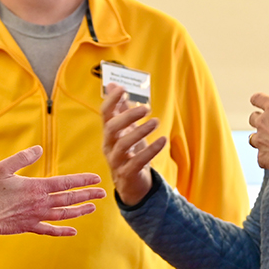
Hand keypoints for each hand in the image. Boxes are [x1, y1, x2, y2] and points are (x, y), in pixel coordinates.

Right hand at [0, 146, 101, 236]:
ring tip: (92, 208)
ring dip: (80, 211)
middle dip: (88, 195)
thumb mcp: (3, 167)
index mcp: (37, 187)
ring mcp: (37, 217)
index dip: (82, 180)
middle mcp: (41, 203)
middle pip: (70, 199)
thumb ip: (22, 158)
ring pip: (64, 214)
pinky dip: (63, 231)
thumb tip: (40, 149)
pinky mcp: (30, 227)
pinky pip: (51, 230)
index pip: (66, 182)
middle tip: (102, 192)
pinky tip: (74, 231)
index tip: (96, 178)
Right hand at [100, 83, 166, 205]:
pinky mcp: (127, 173)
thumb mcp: (126, 129)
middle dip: (127, 116)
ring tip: (156, 122)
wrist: (132, 183)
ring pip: (123, 145)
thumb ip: (120, 108)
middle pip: (111, 128)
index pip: (105, 114)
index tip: (122, 89)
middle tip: (146, 108)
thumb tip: (112, 84)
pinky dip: (151, 150)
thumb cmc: (130, 152)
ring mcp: (116, 160)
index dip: (111, 101)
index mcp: (109, 133)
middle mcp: (109, 145)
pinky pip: (137, 161)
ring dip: (140, 132)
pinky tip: (163, 140)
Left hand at [248, 72, 268, 178]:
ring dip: (262, 140)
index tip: (262, 105)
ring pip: (253, 138)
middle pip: (253, 118)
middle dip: (262, 122)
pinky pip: (260, 157)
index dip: (258, 101)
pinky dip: (268, 157)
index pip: (256, 98)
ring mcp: (260, 140)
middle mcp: (263, 122)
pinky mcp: (261, 157)